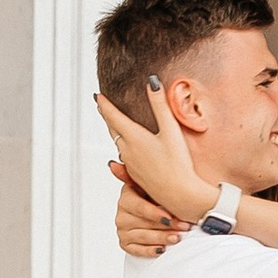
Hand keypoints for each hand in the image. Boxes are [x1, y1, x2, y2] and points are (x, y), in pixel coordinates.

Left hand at [95, 82, 216, 224]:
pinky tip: (125, 151)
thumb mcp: (170, 130)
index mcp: (134, 137)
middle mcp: (127, 151)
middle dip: (107, 116)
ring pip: (118, 143)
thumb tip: (152, 82)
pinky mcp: (136, 175)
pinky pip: (124, 157)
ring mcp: (130, 165)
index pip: (113, 116)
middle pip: (112, 129)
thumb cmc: (178, 164)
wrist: (180, 195)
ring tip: (113, 124)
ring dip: (114, 132)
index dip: (104, 104)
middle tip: (101, 106)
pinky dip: (122, 147)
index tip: (97, 96)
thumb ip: (160, 106)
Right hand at [111, 162, 185, 258]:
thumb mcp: (152, 185)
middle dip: (165, 226)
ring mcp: (123, 230)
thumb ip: (138, 174)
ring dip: (162, 238)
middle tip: (183, 227)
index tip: (171, 217)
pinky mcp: (126, 244)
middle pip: (144, 223)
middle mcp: (121, 215)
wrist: (156, 213)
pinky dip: (151, 251)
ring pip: (143, 237)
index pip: (139, 207)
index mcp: (126, 197)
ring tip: (177, 238)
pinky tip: (163, 249)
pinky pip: (138, 250)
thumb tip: (112, 164)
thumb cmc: (157, 197)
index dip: (155, 213)